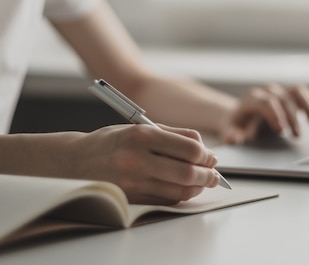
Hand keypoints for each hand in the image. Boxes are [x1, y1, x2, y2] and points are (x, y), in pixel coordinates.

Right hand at [66, 123, 221, 204]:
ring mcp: (133, 182)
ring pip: (180, 190)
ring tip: (204, 182)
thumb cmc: (112, 142)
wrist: (74, 161)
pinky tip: (185, 188)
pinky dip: (181, 195)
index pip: (189, 147)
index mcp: (142, 136)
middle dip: (208, 174)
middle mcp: (137, 159)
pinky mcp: (131, 199)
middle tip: (214, 173)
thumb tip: (203, 148)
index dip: (206, 154)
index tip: (211, 156)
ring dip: (198, 187)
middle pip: (188, 172)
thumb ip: (174, 135)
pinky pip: (166, 200)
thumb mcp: (140, 128)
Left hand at [221, 83, 308, 143]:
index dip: (274, 114)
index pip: (265, 102)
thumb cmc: (239, 124)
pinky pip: (307, 94)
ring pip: (298, 91)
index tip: (281, 130)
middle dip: (292, 116)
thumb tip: (233, 139)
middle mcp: (268, 91)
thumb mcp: (231, 130)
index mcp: (252, 98)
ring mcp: (282, 91)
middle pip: (283, 98)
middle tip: (297, 135)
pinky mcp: (292, 95)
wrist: (244, 114)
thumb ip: (231, 135)